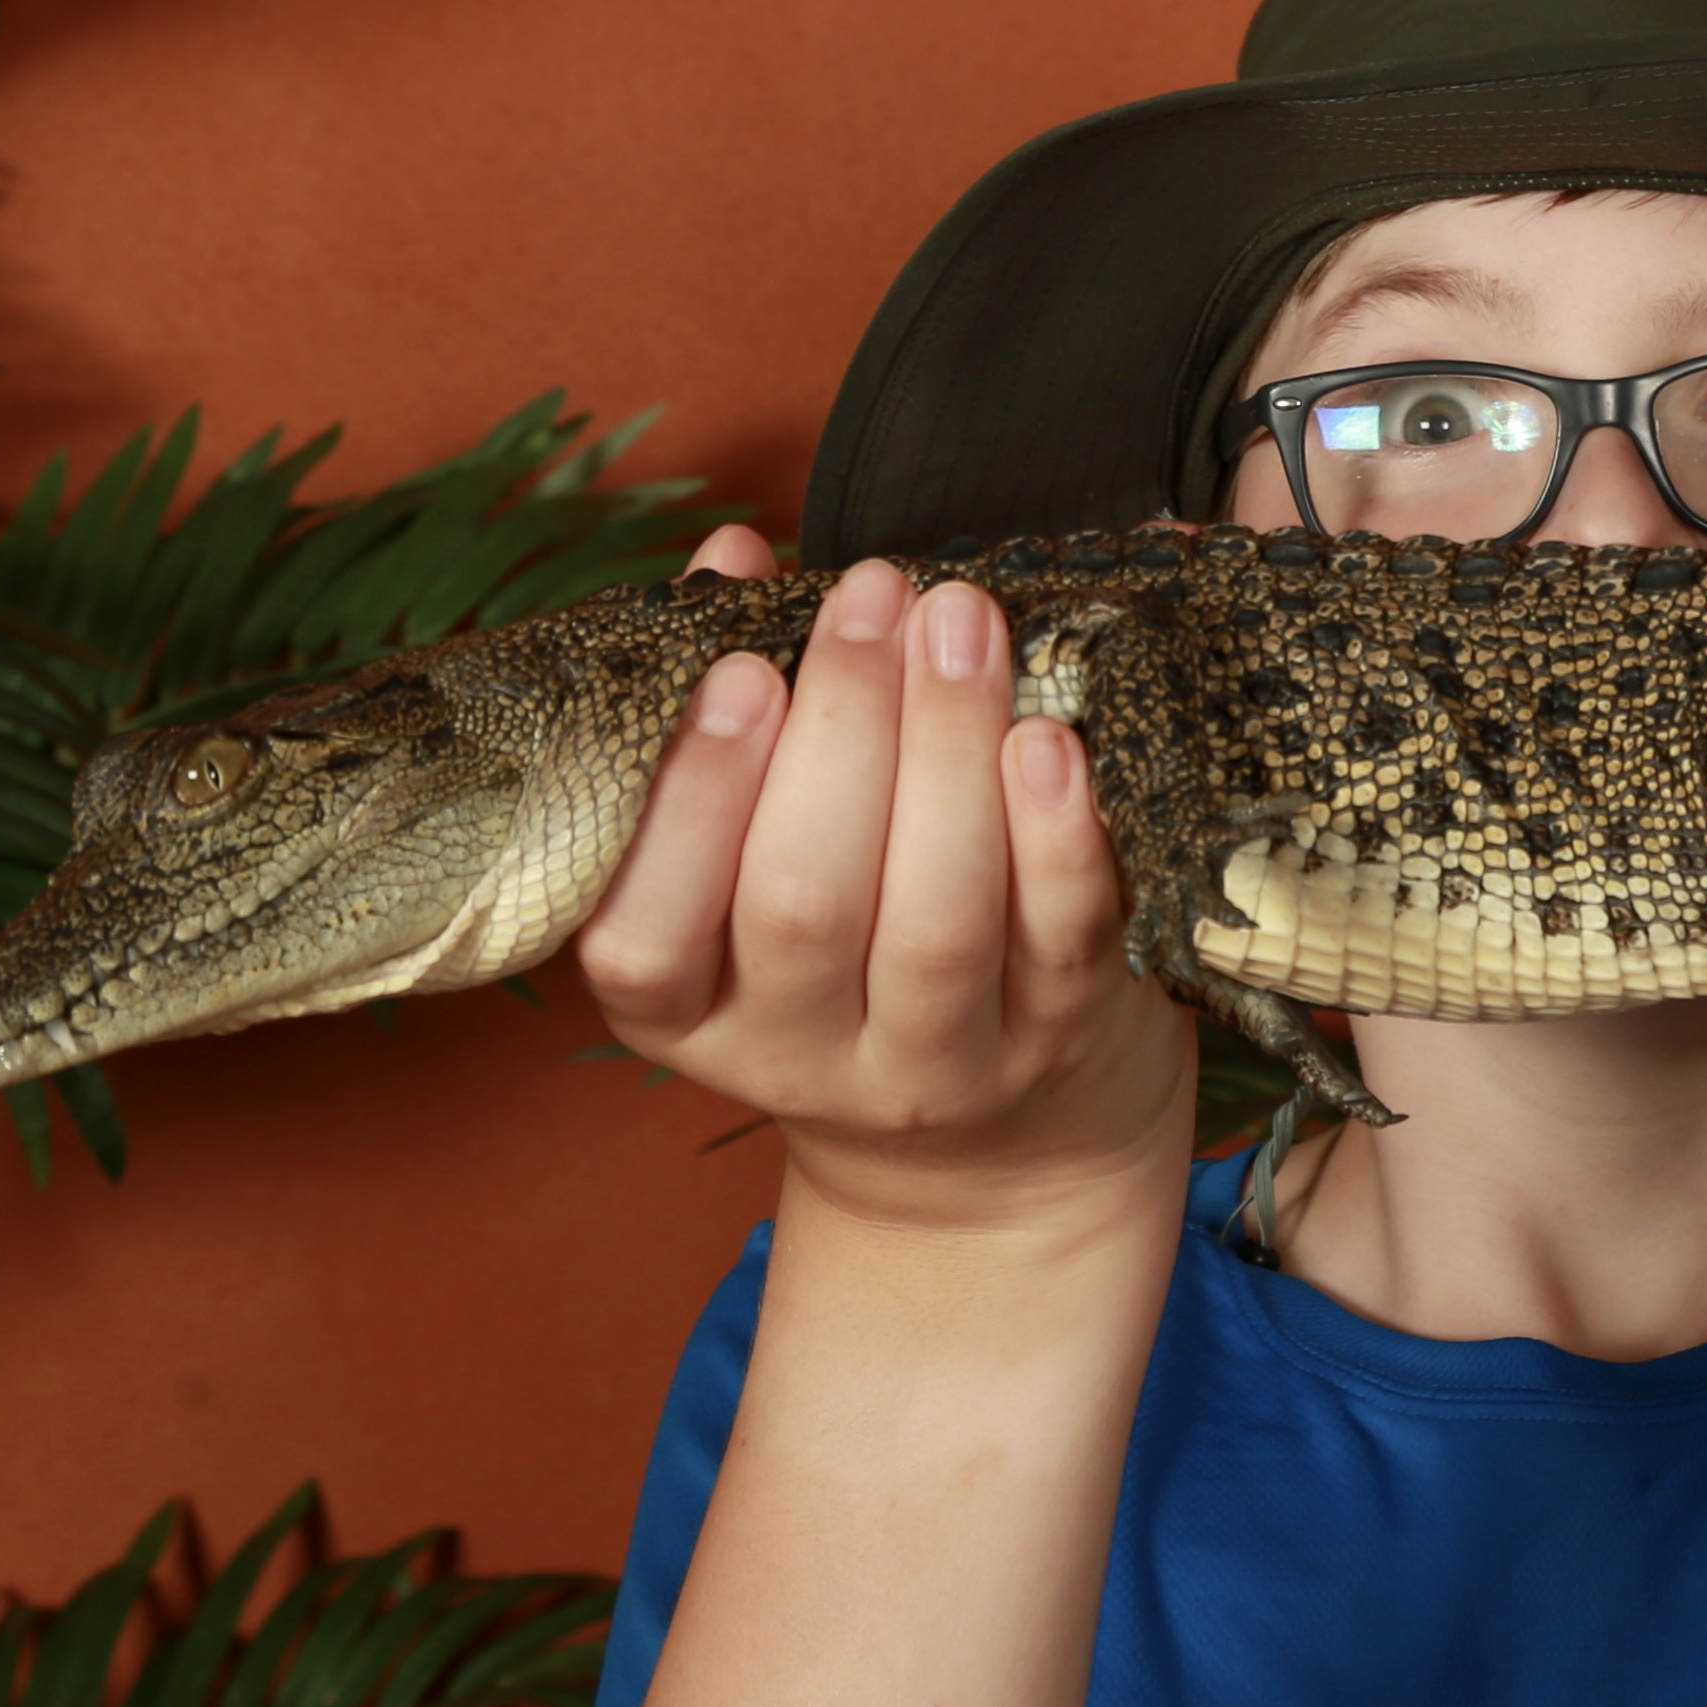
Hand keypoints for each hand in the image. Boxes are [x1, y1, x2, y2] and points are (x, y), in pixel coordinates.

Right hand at [573, 526, 1192, 1231]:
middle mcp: (798, 1055)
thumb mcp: (754, 862)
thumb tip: (730, 560)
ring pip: (935, 919)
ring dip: (947, 751)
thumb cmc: (856, 943)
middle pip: (802, 902)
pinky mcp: (1056, 1044)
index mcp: (684, 1007)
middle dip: (840, 728)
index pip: (646, 932)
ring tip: (959, 622)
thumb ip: (737, 712)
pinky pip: (1060, 938)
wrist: (1000, 1146)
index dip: (691, 798)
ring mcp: (936, 1063)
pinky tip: (1048, 736)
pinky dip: (1056, 832)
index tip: (739, 666)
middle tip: (872, 594)